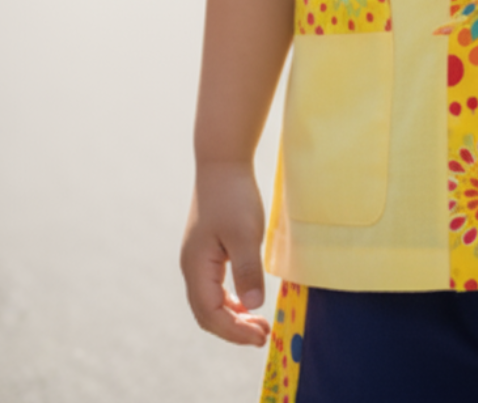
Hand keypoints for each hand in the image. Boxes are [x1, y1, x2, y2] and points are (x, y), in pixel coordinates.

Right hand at [180, 162, 270, 345]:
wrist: (222, 163)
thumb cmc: (234, 196)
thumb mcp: (245, 234)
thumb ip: (247, 270)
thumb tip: (254, 307)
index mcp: (196, 267)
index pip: (211, 315)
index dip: (235, 332)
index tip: (261, 337)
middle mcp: (191, 267)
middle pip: (207, 314)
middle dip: (233, 330)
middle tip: (262, 336)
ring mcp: (196, 259)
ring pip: (209, 302)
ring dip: (232, 317)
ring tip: (258, 324)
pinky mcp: (206, 251)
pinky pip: (214, 287)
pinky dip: (230, 301)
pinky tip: (247, 301)